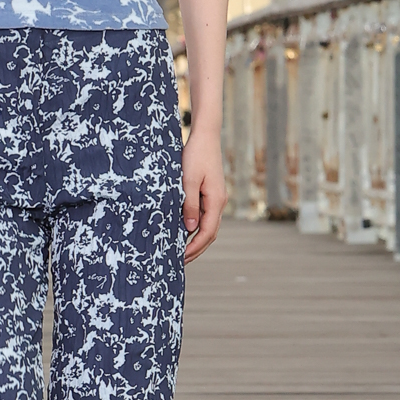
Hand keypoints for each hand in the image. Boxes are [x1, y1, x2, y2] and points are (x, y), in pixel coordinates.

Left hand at [181, 128, 225, 262]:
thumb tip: (190, 229)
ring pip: (209, 226)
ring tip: (182, 252)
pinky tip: (185, 231)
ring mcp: (216, 198)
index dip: (195, 247)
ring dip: (197, 240)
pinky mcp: (210, 194)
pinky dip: (196, 228)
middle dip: (197, 249)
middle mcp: (219, 202)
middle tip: (181, 262)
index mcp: (216, 201)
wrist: (205, 137)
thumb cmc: (195, 155)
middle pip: (210, 234)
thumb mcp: (188, 180)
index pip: (207, 232)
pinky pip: (205, 217)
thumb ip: (189, 205)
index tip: (181, 258)